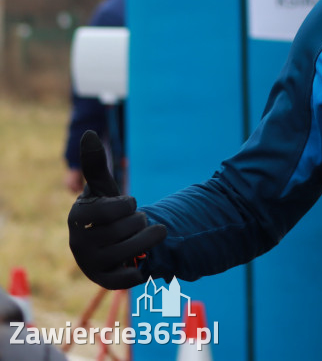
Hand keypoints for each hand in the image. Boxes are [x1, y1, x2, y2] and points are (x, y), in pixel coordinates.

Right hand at [68, 131, 166, 289]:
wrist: (113, 241)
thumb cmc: (108, 210)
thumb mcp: (103, 187)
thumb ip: (95, 163)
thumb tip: (88, 134)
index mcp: (77, 218)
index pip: (116, 208)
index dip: (129, 205)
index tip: (127, 206)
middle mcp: (78, 243)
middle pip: (130, 228)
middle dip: (141, 221)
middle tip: (136, 223)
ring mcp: (90, 264)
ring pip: (134, 249)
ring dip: (148, 239)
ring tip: (144, 236)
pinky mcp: (104, 282)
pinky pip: (131, 278)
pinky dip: (142, 268)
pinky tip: (141, 260)